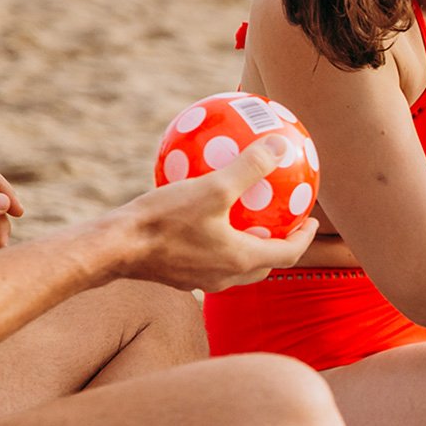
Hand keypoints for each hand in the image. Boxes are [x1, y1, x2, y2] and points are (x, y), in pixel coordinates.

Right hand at [115, 134, 320, 291]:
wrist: (113, 249)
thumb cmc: (164, 219)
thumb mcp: (212, 187)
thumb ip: (249, 168)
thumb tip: (281, 145)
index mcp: (240, 260)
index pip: (289, 254)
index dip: (305, 237)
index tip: (312, 220)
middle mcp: (224, 277)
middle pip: (265, 264)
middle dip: (280, 244)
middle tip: (286, 221)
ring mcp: (200, 281)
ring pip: (236, 266)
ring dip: (249, 246)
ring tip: (249, 221)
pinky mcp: (177, 276)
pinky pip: (208, 259)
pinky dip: (218, 242)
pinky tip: (203, 216)